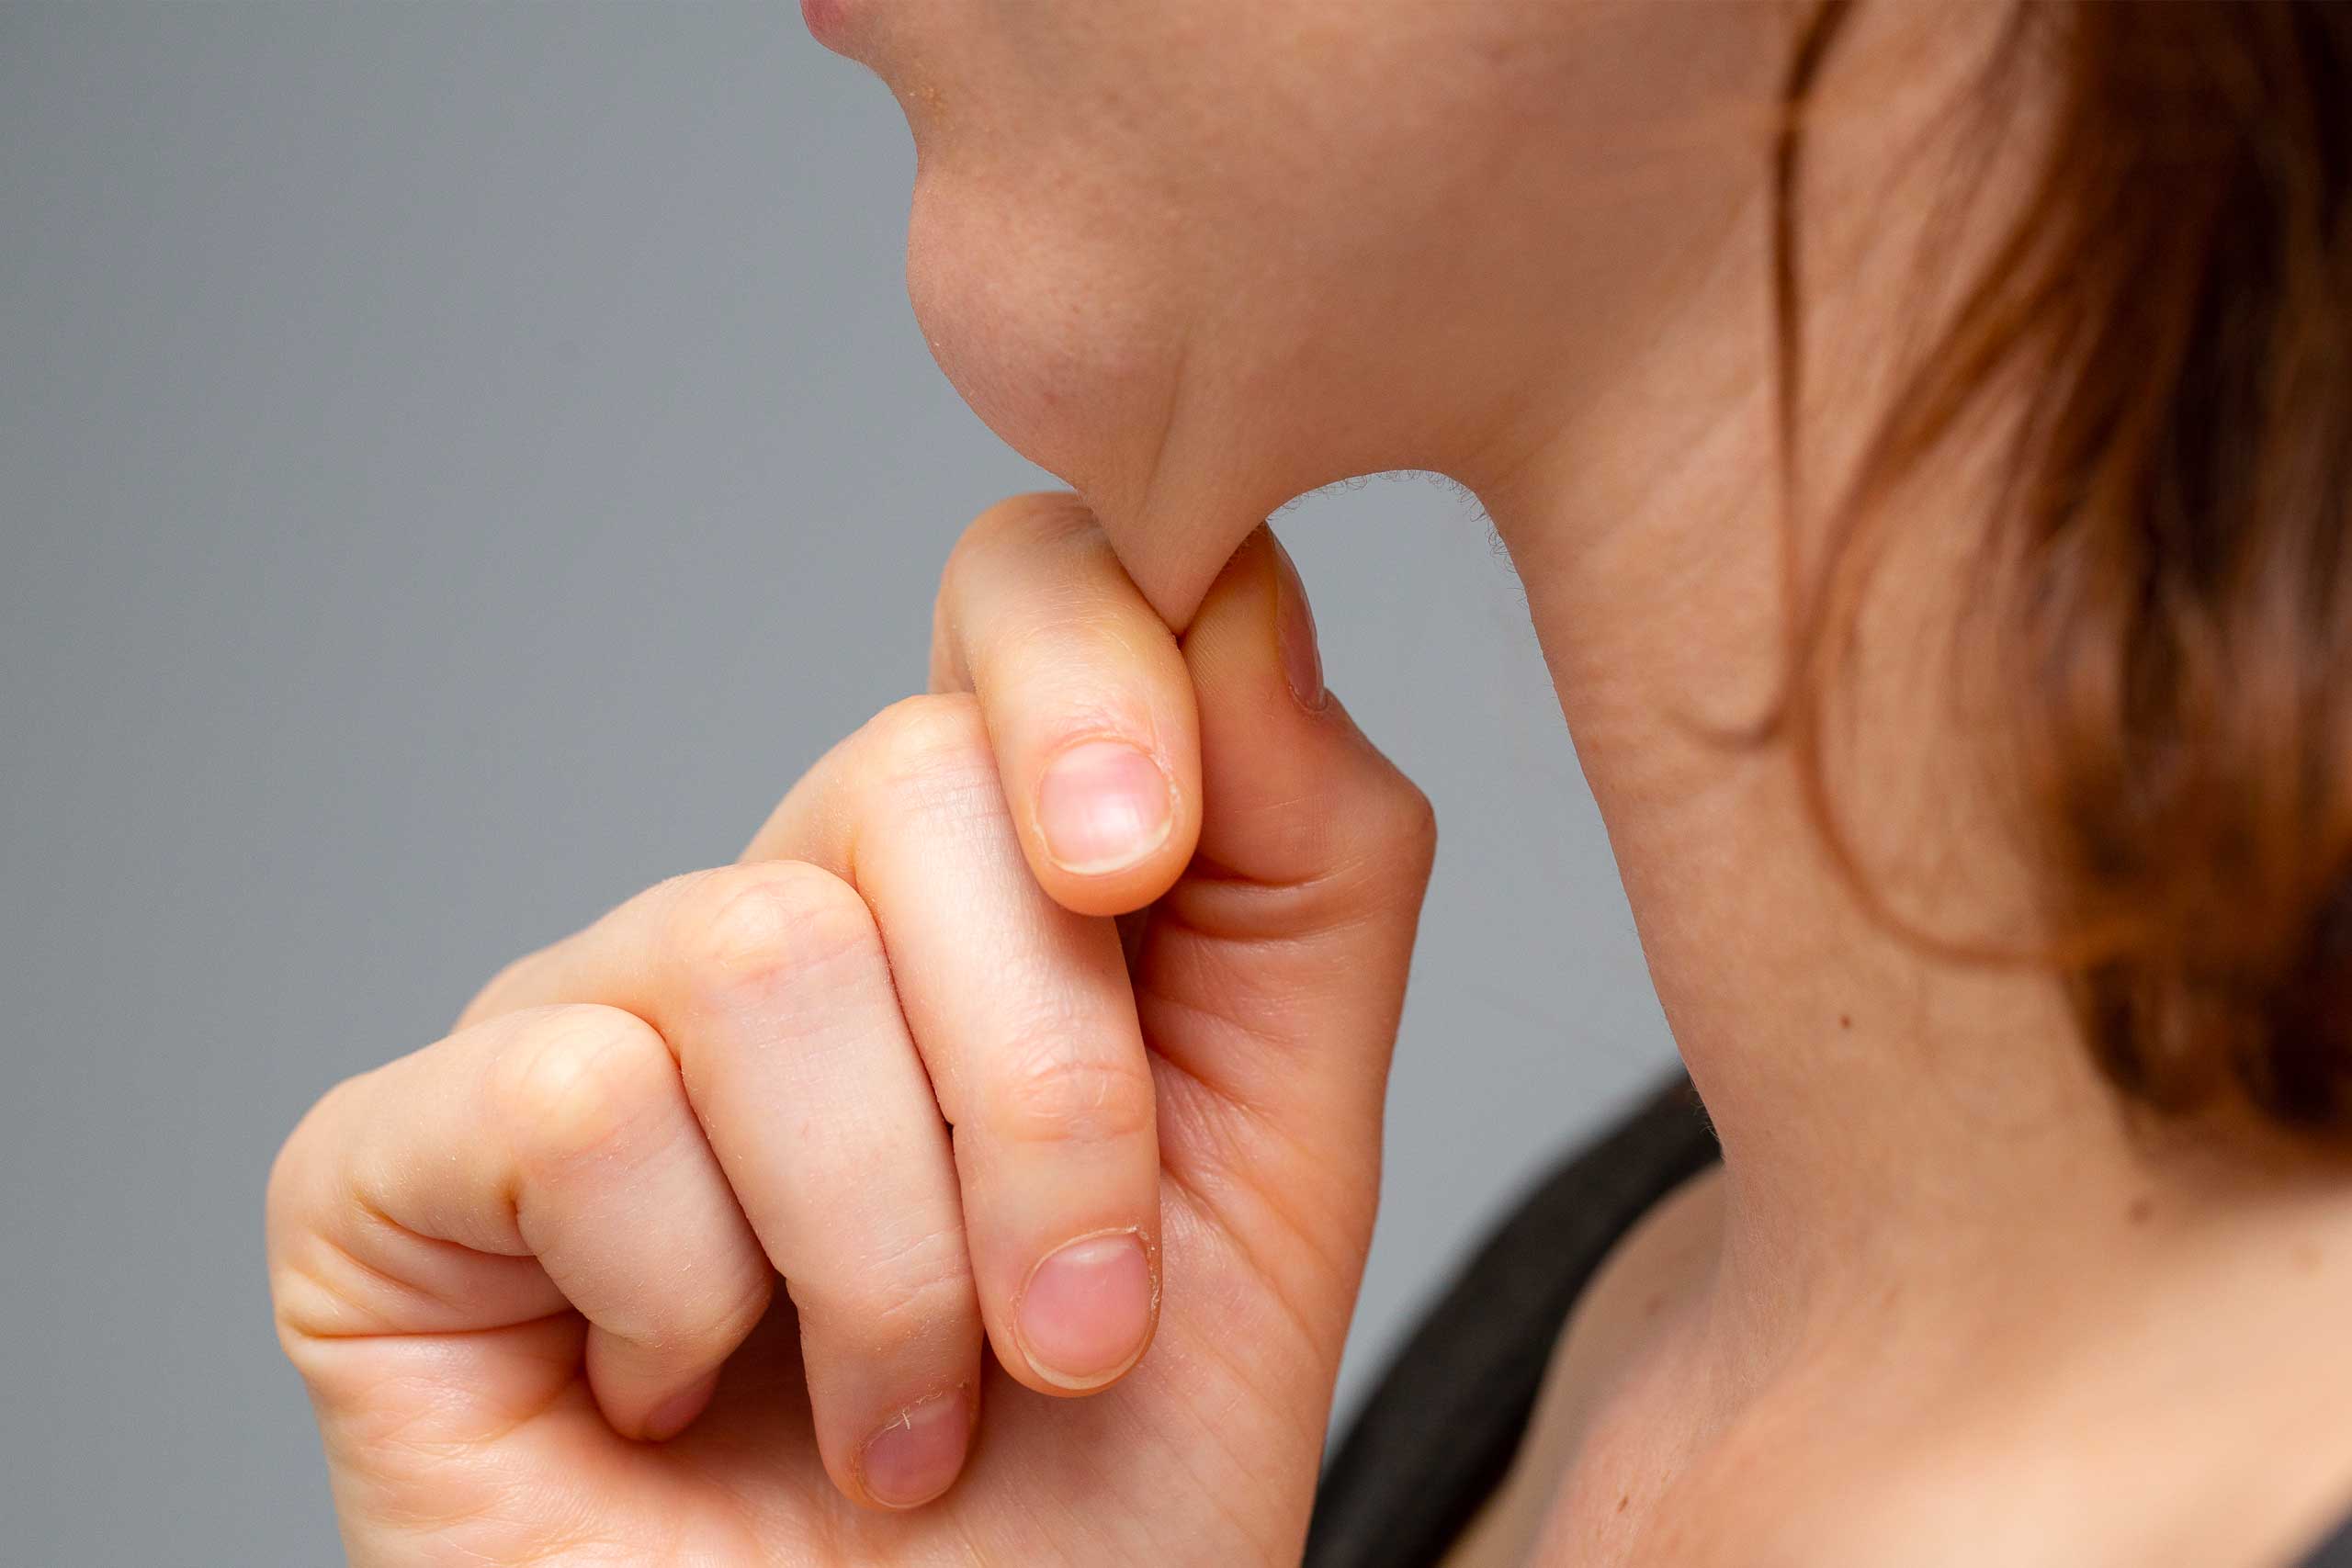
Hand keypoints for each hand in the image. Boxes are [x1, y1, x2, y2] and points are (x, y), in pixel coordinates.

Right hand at [266, 494, 1435, 1564]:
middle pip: (911, 780)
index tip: (1144, 862)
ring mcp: (576, 1025)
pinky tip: (685, 1395)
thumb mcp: (1282, 1166)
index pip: (1019, 590)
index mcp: (980, 895)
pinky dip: (692, 1296)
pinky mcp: (394, 1162)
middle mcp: (770, 919)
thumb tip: (1235, 600)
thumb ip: (1304, 874)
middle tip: (1072, 1333)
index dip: (1097, 669)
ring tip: (903, 1415)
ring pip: (762, 951)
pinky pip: (575, 1095)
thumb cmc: (1100, 1499)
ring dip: (892, 1255)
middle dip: (1050, 1103)